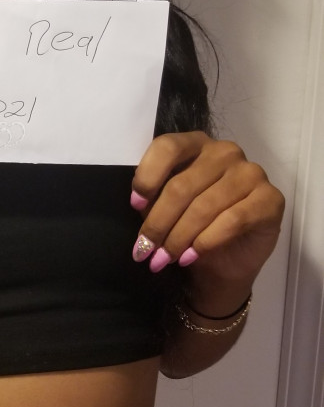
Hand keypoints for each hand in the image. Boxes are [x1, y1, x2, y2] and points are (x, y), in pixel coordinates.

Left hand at [130, 132, 284, 296]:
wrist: (224, 262)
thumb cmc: (191, 228)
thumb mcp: (165, 209)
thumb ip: (154, 199)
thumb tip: (140, 204)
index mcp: (196, 144)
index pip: (167, 147)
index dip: (147, 177)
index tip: (135, 206)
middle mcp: (225, 152)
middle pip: (181, 186)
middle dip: (158, 224)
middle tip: (144, 251)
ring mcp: (251, 173)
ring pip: (204, 207)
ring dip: (178, 238)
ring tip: (163, 259)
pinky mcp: (270, 199)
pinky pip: (233, 220)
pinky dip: (206, 242)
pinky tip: (190, 256)